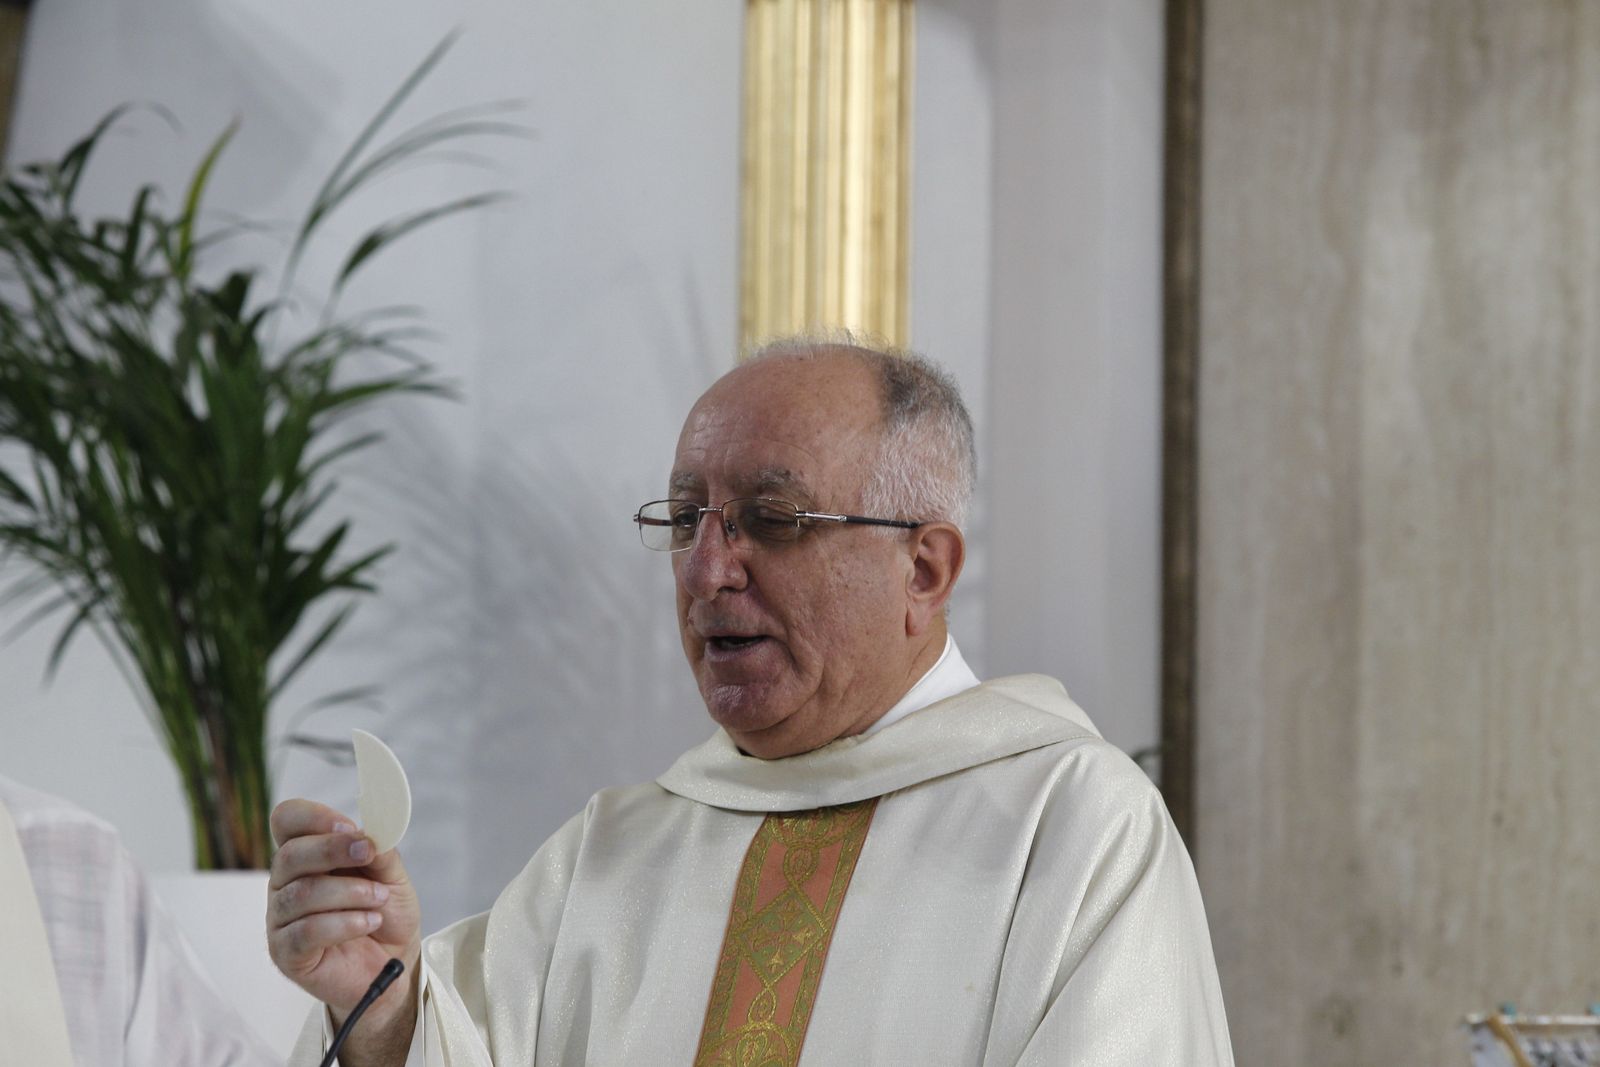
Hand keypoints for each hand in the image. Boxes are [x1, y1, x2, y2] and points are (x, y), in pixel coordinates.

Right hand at [267, 798, 422, 1034]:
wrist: (392, 963)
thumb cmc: (384, 912)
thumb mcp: (392, 877)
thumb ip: (380, 853)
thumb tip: (371, 833)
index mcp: (307, 854)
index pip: (287, 820)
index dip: (312, 817)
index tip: (350, 827)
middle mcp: (285, 883)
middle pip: (289, 855)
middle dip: (333, 850)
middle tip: (369, 854)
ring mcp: (281, 919)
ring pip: (301, 894)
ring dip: (350, 892)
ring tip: (380, 900)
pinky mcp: (286, 952)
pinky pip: (306, 931)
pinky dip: (344, 923)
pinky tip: (369, 922)